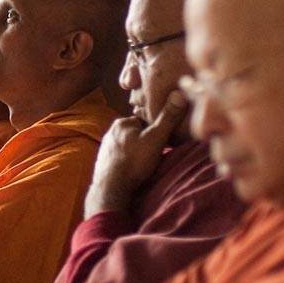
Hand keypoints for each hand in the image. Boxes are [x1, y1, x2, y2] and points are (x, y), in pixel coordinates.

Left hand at [85, 90, 187, 218]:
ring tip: (146, 163)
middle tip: (157, 153)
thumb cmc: (134, 161)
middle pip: (137, 134)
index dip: (157, 130)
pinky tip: (135, 169)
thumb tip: (180, 94)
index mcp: (122, 123)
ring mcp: (105, 148)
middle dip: (147, 141)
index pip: (145, 120)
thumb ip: (168, 118)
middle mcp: (110, 132)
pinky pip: (121, 157)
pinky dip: (128, 162)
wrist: (111, 188)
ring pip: (128, 146)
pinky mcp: (103, 162)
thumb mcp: (156, 138)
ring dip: (137, 152)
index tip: (165, 140)